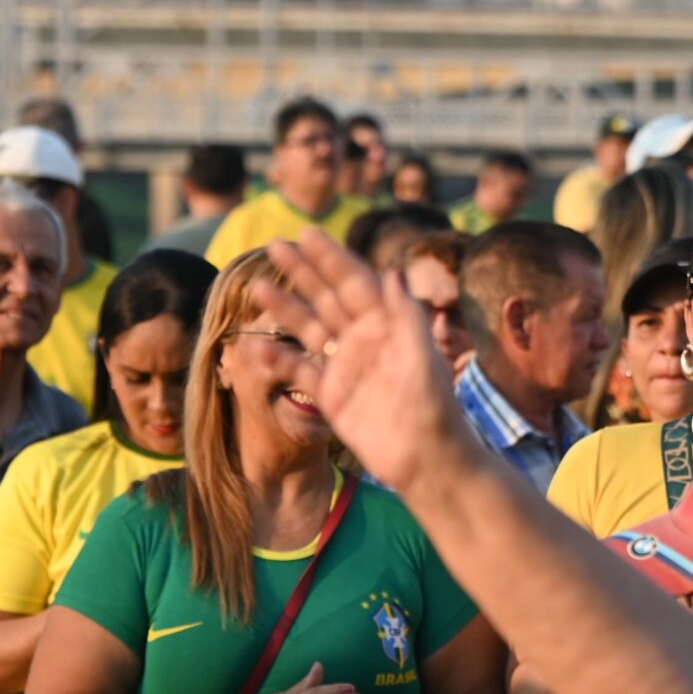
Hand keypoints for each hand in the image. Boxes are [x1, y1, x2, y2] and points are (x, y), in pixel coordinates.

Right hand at [257, 234, 477, 497]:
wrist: (428, 459)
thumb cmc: (435, 406)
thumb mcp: (423, 357)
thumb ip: (407, 315)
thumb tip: (393, 271)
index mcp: (389, 324)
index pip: (356, 282)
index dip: (332, 257)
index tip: (307, 234)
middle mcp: (365, 339)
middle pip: (329, 296)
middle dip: (304, 271)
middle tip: (275, 245)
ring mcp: (347, 366)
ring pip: (310, 329)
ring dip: (286, 308)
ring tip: (259, 286)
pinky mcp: (333, 396)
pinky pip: (301, 372)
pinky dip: (279, 359)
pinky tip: (257, 346)